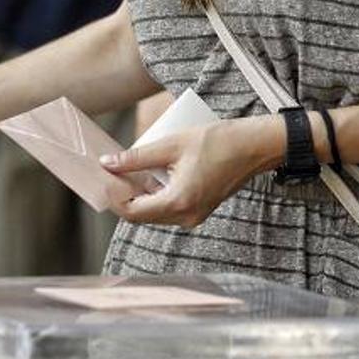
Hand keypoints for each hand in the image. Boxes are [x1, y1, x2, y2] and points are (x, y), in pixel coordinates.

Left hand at [100, 118, 280, 228]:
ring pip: (153, 213)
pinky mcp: (198, 211)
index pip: (132, 212)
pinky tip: (148, 176)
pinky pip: (167, 208)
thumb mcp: (171, 145)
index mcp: (178, 202)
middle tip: (111, 172)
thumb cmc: (218, 142)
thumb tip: (108, 164)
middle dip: (124, 196)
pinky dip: (154, 195)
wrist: (254, 147)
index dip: (114, 197)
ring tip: (127, 171)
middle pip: (141, 215)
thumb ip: (136, 158)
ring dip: (139, 196)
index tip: (104, 178)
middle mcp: (186, 216)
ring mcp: (193, 216)